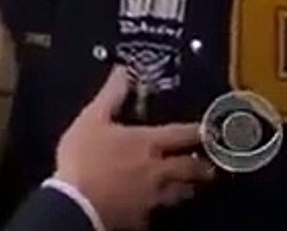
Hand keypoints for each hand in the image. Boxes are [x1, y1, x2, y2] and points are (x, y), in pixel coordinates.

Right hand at [53, 66, 215, 229]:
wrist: (76, 204)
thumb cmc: (84, 157)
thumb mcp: (92, 119)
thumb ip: (111, 95)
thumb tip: (123, 70)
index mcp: (148, 143)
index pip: (182, 135)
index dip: (198, 132)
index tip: (210, 131)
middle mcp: (158, 171)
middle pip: (190, 169)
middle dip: (203, 168)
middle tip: (210, 167)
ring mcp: (152, 198)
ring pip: (180, 194)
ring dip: (187, 188)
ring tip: (190, 187)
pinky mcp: (142, 218)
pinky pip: (155, 214)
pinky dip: (158, 210)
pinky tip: (154, 210)